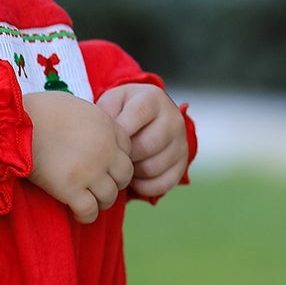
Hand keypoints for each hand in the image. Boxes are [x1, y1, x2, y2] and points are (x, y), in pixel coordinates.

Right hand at [24, 91, 133, 223]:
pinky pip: (90, 211)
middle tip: (98, 185)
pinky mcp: (71, 189)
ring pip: (110, 196)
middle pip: (125, 175)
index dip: (115, 158)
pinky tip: (77, 212)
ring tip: (87, 200)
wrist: (15, 124)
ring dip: (101, 201)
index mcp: (106, 125)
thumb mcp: (74, 105)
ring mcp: (90, 171)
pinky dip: (86, 215)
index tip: (103, 164)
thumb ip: (90, 121)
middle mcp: (104, 149)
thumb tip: (90, 134)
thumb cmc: (37, 111)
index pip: (127, 148)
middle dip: (114, 181)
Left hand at [97, 83, 188, 200]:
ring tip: (122, 164)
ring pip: (153, 167)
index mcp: (153, 99)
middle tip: (112, 156)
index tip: (106, 140)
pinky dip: (144, 186)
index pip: (138, 114)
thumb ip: (105, 114)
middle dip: (125, 155)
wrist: (144, 121)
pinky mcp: (182, 164)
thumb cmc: (121, 112)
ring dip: (132, 172)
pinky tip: (134, 178)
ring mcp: (181, 143)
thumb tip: (103, 138)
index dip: (120, 131)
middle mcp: (173, 118)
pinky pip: (163, 184)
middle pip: (147, 145)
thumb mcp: (111, 103)